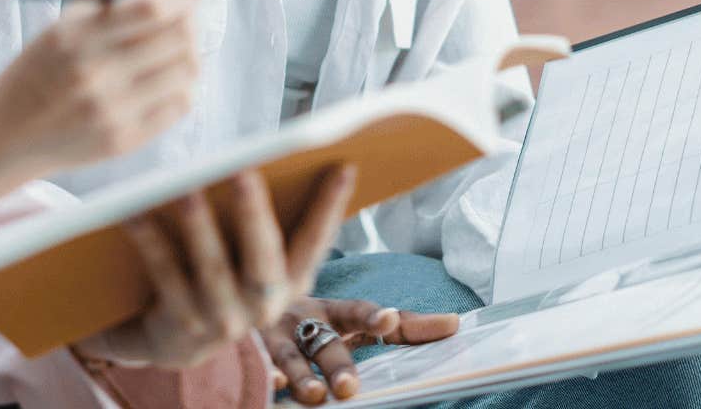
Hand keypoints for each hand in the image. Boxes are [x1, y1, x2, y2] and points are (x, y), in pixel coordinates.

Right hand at [0, 0, 199, 178]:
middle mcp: (93, 74)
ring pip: (186, 71)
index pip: (151, 7)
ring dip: (188, 52)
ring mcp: (110, 111)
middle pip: (177, 38)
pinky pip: (179, 105)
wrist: (6, 132)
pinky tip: (166, 78)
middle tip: (185, 17)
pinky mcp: (123, 140)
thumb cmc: (45, 67)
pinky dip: (182, 85)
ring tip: (173, 48)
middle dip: (189, 20)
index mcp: (76, 36)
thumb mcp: (69, 22)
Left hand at [74, 165, 357, 370]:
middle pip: (262, 261)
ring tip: (186, 189)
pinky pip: (164, 276)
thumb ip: (265, 220)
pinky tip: (134, 212)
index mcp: (289, 286)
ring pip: (210, 270)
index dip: (331, 207)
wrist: (170, 341)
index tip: (343, 165)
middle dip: (254, 214)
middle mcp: (262, 309)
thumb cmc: (218, 276)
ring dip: (200, 228)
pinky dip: (150, 241)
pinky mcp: (179, 325)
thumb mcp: (251, 258)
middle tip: (244, 171)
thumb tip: (282, 157)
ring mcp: (220, 320)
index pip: (315, 244)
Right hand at [262, 297, 458, 403]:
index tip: (388, 320)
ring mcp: (270, 335)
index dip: (371, 316)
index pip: (354, 311)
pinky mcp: (247, 351)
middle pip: (321, 340)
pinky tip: (269, 386)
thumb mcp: (353, 321)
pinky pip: (254, 364)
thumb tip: (454, 324)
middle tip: (350, 387)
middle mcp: (299, 318)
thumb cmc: (314, 322)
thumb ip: (404, 326)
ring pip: (286, 355)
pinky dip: (262, 375)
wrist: (246, 304)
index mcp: (330, 309)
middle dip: (336, 363)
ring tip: (315, 397)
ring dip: (299, 375)